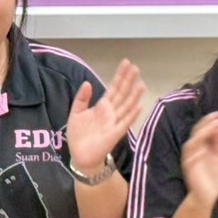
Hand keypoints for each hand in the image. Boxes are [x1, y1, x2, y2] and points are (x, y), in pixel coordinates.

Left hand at [65, 60, 145, 174]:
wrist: (80, 155)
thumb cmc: (79, 135)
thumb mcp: (76, 113)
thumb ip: (82, 98)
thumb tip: (88, 82)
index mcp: (102, 106)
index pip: (113, 87)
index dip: (119, 75)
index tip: (126, 63)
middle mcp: (111, 112)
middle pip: (122, 93)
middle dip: (128, 81)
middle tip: (136, 67)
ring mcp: (114, 122)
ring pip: (126, 106)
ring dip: (134, 95)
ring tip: (141, 83)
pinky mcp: (115, 133)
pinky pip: (125, 123)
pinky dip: (132, 115)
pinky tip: (139, 105)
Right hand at [180, 112, 217, 206]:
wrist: (207, 196)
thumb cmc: (213, 178)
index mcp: (202, 146)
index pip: (204, 129)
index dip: (212, 121)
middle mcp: (194, 150)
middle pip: (197, 132)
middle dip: (207, 122)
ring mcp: (190, 157)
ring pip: (193, 141)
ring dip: (203, 132)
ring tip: (214, 125)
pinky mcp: (188, 166)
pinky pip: (190, 155)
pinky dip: (197, 148)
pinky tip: (206, 142)